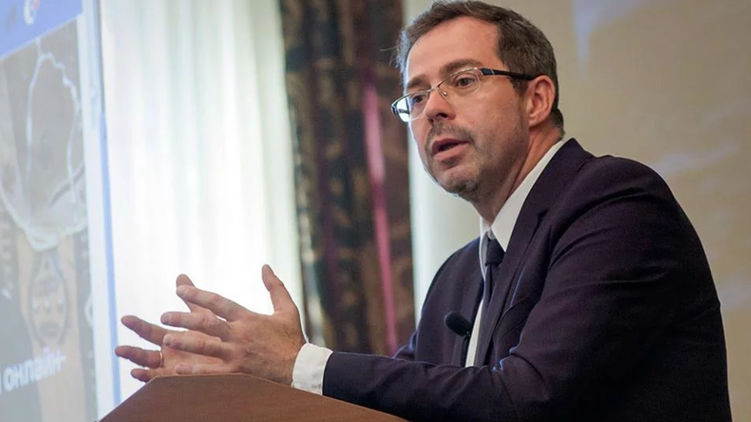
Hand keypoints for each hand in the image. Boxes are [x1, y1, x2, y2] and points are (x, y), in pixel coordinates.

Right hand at [114, 274, 221, 381]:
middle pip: (147, 349)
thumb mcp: (206, 316)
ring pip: (152, 365)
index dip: (138, 326)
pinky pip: (166, 380)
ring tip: (121, 350)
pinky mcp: (185, 379)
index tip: (124, 319)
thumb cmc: (223, 336)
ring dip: (135, 359)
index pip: (152, 332)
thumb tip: (180, 276)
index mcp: (174, 339)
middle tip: (118, 337)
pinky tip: (138, 372)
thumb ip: (193, 299)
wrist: (242, 355)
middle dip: (132, 342)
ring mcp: (177, 368)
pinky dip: (150, 377)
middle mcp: (172, 354)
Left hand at [159, 265, 305, 384]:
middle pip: (206, 323)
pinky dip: (194, 371)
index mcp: (248, 318)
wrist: (301, 368)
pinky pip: (211, 372)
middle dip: (183, 318)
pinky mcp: (237, 372)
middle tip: (164, 315)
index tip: (180, 289)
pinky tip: (177, 369)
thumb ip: (275, 287)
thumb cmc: (292, 338)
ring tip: (166, 338)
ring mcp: (237, 354)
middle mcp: (240, 334)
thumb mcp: (287, 309)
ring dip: (184, 341)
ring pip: (205, 346)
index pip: (218, 302)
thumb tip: (265, 266)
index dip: (198, 294)